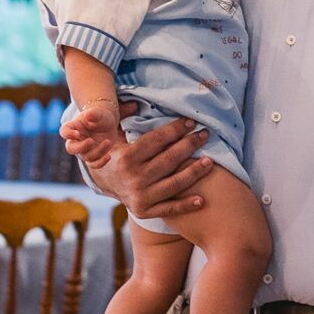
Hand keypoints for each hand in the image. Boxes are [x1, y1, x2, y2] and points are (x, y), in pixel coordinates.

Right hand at [62, 106, 212, 221]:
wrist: (103, 182)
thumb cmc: (114, 152)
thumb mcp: (112, 133)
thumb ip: (122, 115)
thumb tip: (136, 102)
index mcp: (126, 157)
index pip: (156, 141)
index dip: (175, 130)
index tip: (190, 122)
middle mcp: (133, 178)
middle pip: (169, 160)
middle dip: (189, 145)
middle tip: (204, 134)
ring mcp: (140, 197)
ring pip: (174, 183)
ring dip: (195, 172)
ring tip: (210, 161)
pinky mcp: (145, 212)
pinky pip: (170, 209)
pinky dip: (186, 205)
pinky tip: (202, 200)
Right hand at [64, 103, 123, 168]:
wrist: (107, 122)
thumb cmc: (100, 116)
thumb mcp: (98, 113)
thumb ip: (93, 113)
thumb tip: (88, 115)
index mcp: (73, 127)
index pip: (64, 131)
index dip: (68, 134)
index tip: (77, 133)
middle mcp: (76, 140)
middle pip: (71, 148)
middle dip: (81, 147)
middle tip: (92, 141)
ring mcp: (84, 149)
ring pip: (85, 156)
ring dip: (97, 151)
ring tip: (108, 141)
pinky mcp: (93, 155)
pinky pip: (93, 164)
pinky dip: (100, 163)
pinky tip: (108, 156)